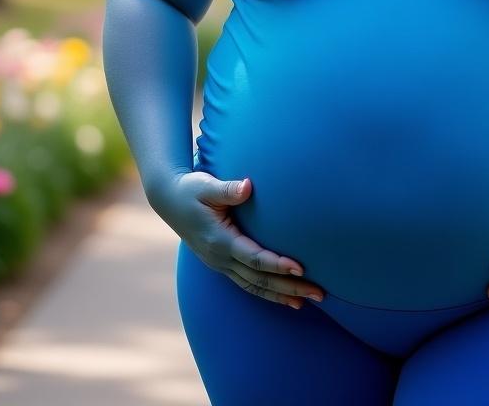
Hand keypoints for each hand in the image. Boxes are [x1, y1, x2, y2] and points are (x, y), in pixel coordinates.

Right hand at [148, 170, 325, 309]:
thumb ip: (226, 189)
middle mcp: (220, 258)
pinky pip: (248, 284)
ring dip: (281, 295)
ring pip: (254, 286)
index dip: (277, 264)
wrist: (169, 201)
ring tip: (308, 301)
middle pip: (259, 279)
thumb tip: (247, 186)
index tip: (301, 268)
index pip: (253, 258)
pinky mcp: (222, 264)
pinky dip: (267, 292)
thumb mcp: (205, 186)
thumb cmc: (191, 190)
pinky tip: (286, 298)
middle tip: (319, 293)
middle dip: (289, 287)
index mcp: (219, 241)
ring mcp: (220, 264)